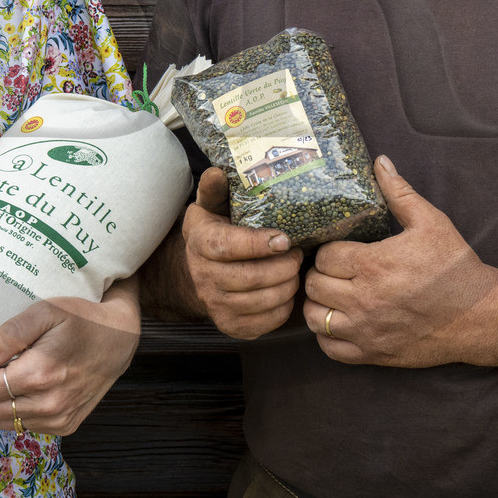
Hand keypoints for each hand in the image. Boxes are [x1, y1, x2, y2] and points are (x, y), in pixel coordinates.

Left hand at [0, 278, 139, 435]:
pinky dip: (16, 409)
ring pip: (2, 422)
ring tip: (6, 375)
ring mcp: (58, 419)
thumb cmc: (81, 319)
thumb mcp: (46, 310)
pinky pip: (24, 425)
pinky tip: (26, 387)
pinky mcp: (66, 426)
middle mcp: (48, 404)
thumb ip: (12, 332)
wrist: (118, 339)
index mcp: (40, 375)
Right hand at [183, 167, 303, 338]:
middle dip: (283, 266)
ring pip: (262, 301)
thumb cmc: (215, 232)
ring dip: (288, 285)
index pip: (228, 247)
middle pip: (250, 278)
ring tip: (296, 270)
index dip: (258, 244)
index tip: (284, 238)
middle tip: (299, 254)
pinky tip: (287, 290)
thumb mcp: (211, 208)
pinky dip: (284, 307)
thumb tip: (218, 171)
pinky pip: (266, 321)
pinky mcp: (231, 326)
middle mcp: (204, 278)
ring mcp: (216, 305)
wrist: (198, 273)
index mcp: (200, 244)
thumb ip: (216, 190)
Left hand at [304, 156, 497, 367]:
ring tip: (332, 294)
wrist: (479, 315)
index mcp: (374, 265)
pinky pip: (330, 348)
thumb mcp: (431, 222)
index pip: (324, 256)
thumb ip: (399, 192)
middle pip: (314, 286)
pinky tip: (339, 321)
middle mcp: (364, 300)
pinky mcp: (373, 354)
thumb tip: (380, 161)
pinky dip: (327, 335)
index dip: (328, 251)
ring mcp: (366, 330)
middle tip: (334, 271)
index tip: (340, 250)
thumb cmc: (455, 267)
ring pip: (314, 318)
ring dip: (318, 304)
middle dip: (320, 275)